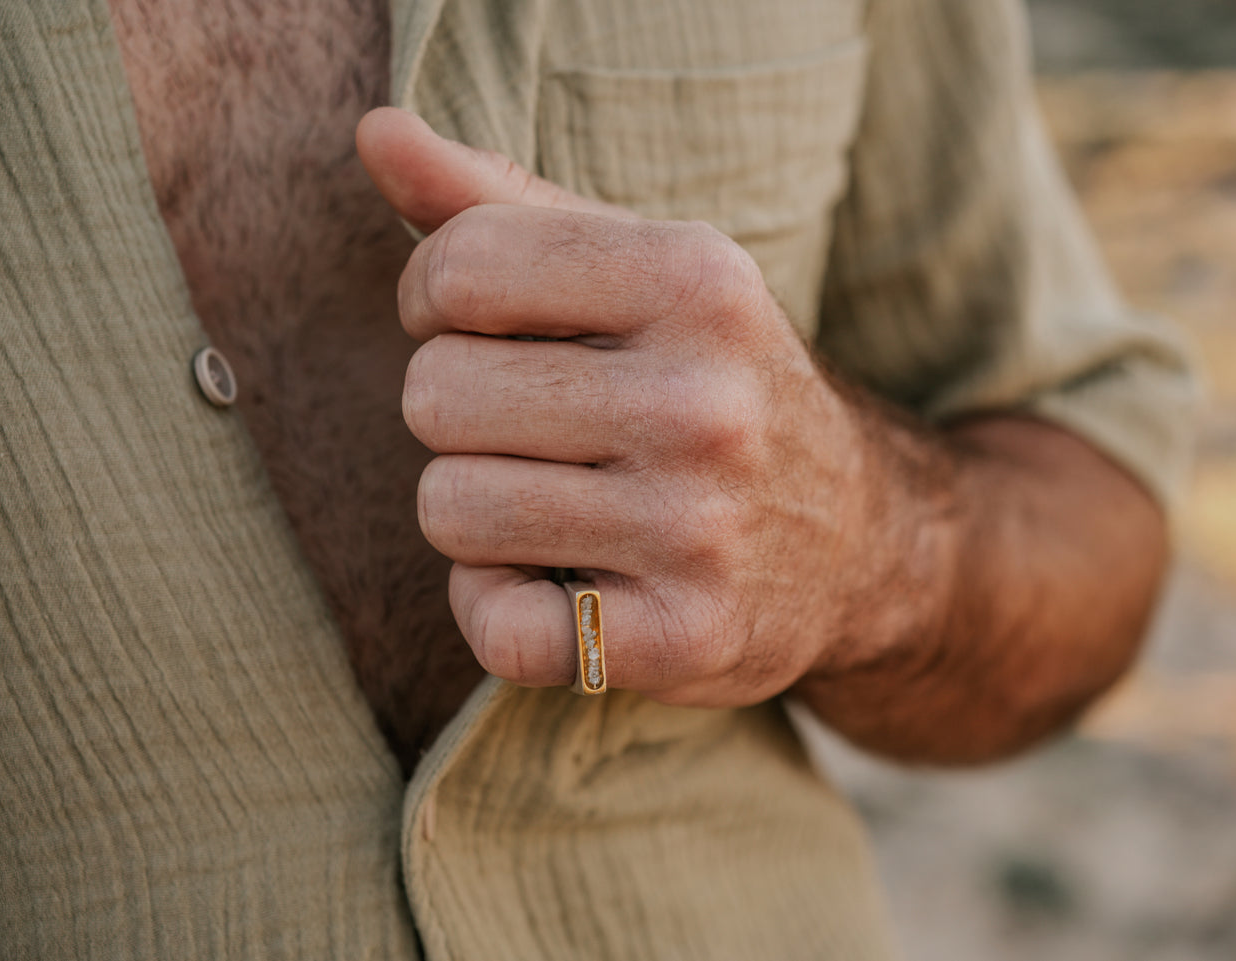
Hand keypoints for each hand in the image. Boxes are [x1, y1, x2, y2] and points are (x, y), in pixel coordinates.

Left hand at [356, 108, 878, 706]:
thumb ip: (501, 201)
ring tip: (559, 505)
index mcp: (697, 281)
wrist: (860, 540)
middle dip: (461, 415)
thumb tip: (375, 130)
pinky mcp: (687, 636)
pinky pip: (499, 629)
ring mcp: (701, 527)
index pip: (459, 268)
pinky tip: (566, 586)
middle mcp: (707, 401)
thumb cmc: (711, 384)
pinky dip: (504, 611)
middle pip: (437, 395)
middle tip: (541, 432)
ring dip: (478, 514)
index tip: (487, 330)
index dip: (437, 301)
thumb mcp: (638, 270)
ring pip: (451, 509)